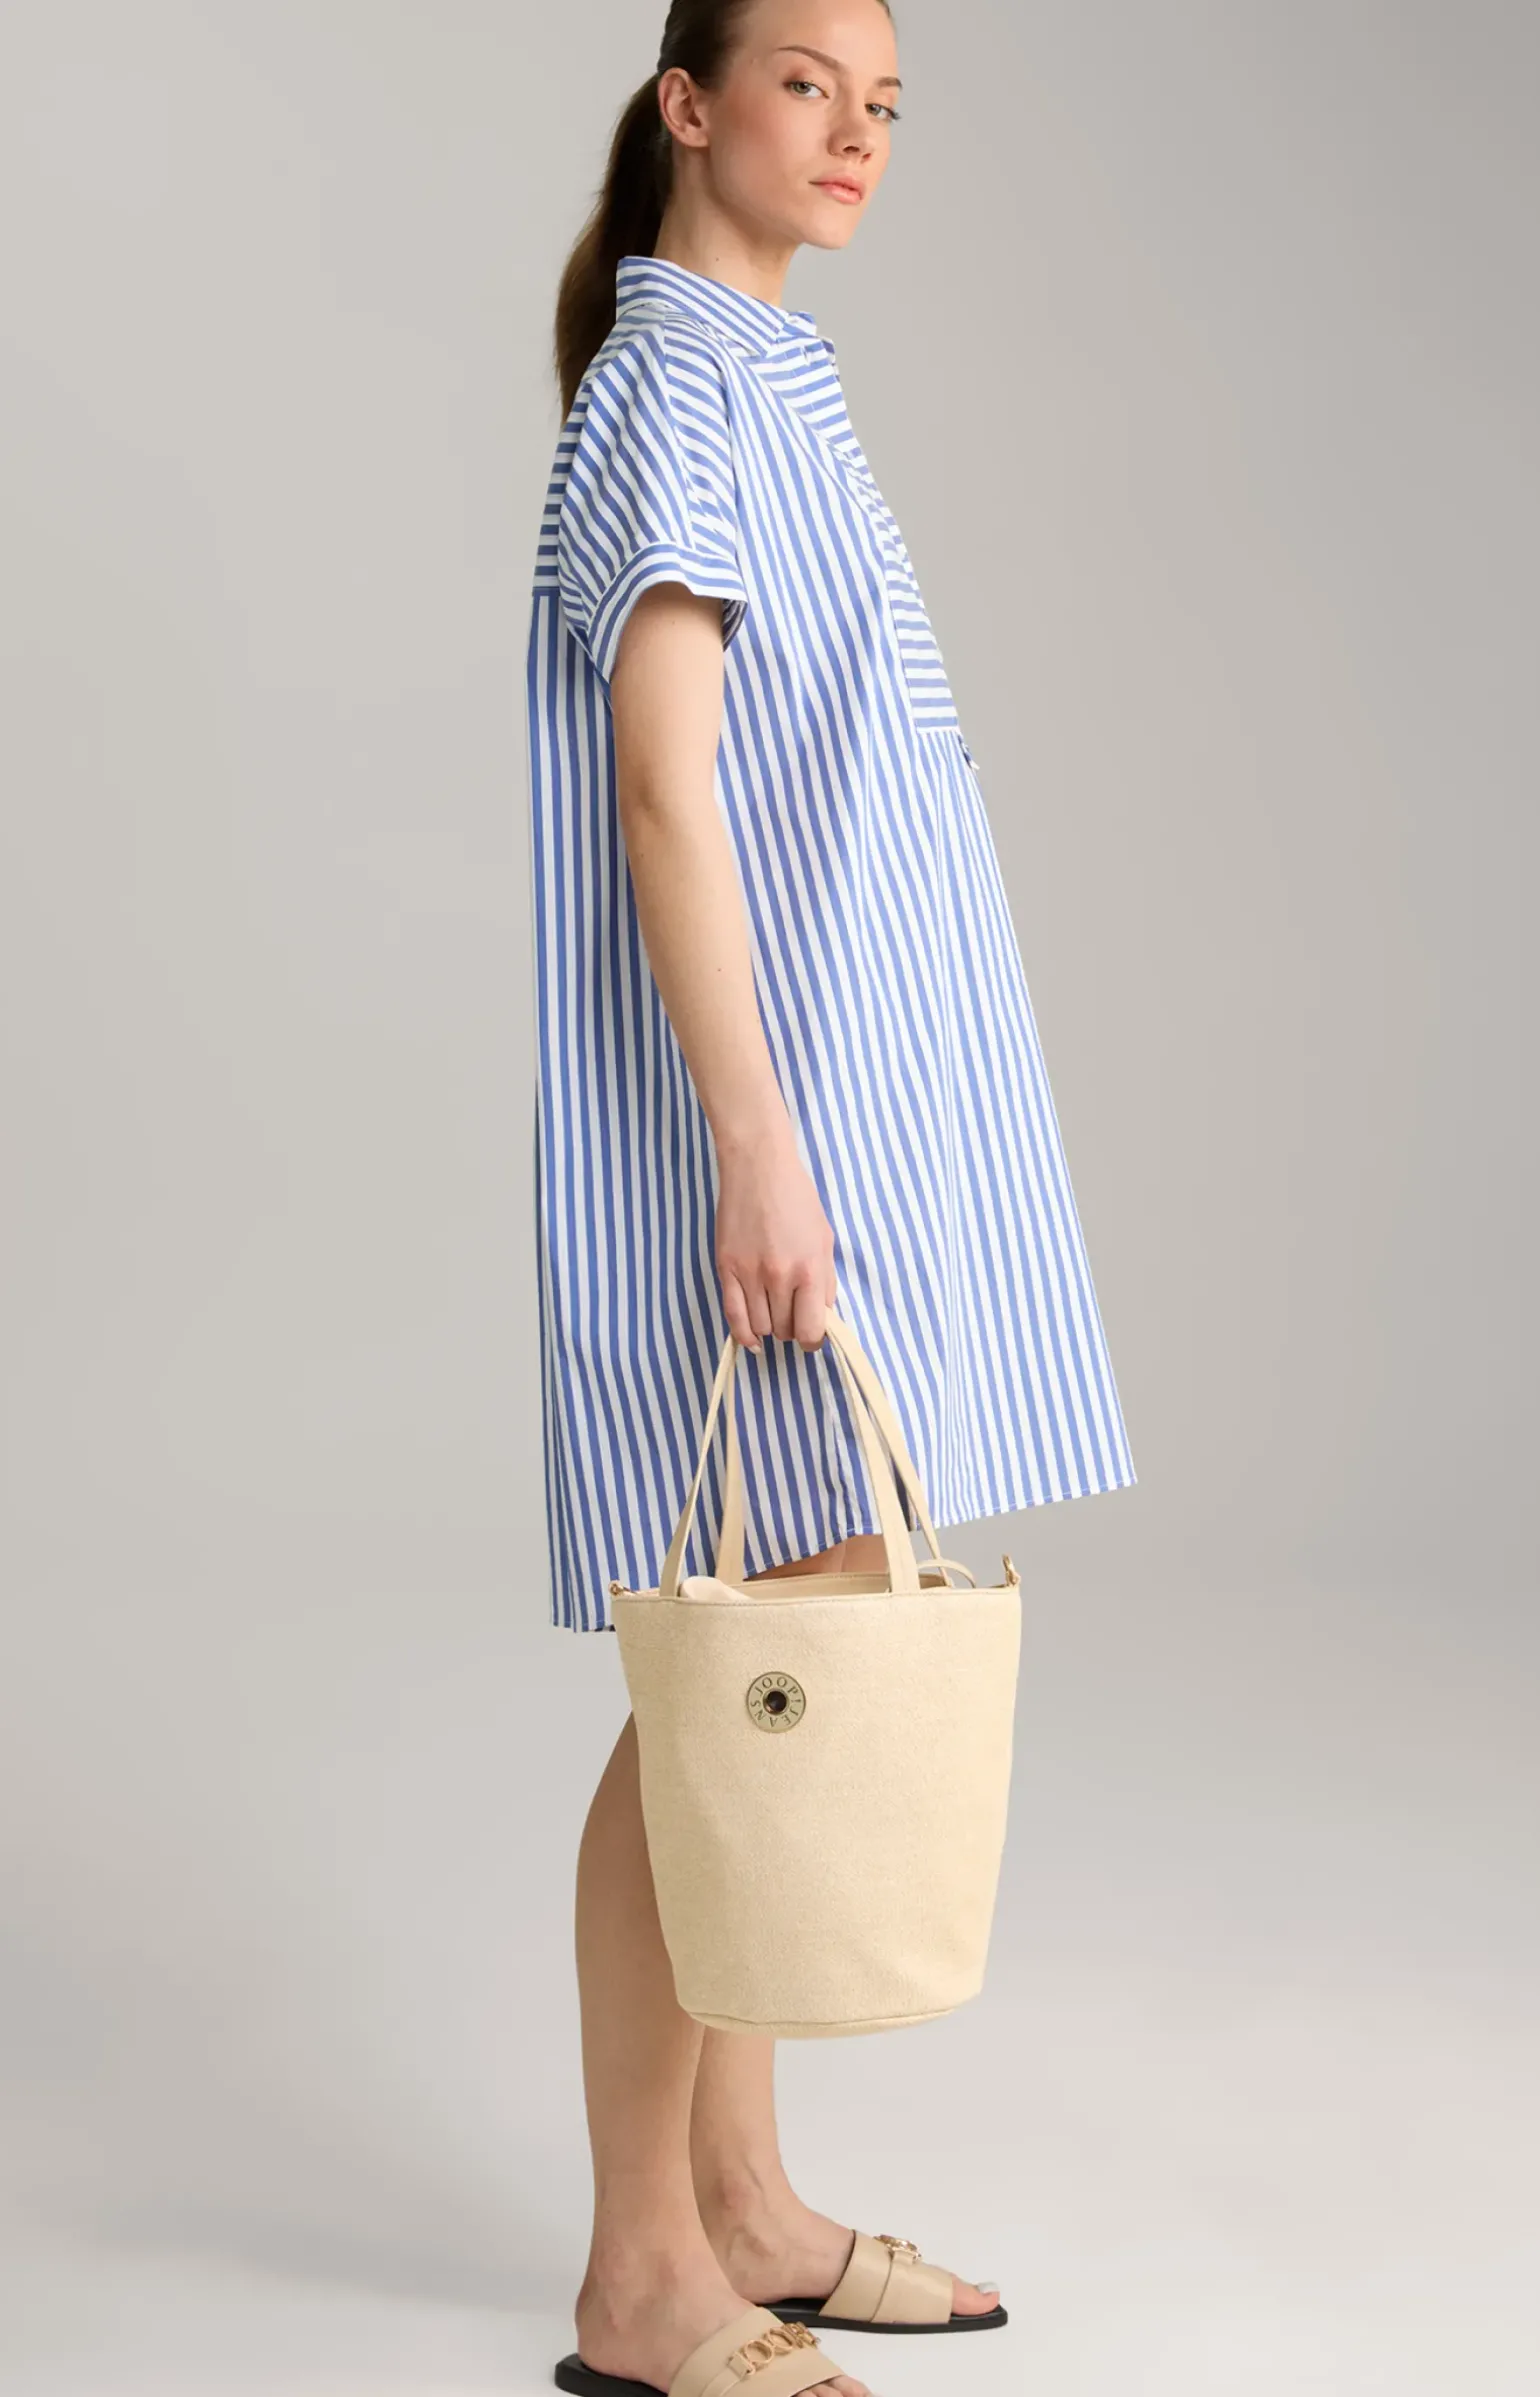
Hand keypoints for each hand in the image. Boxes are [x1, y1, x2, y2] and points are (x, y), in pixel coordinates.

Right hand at [714, 1121, 837, 1351]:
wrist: (758, 1169)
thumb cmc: (797, 1199)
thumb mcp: (824, 1239)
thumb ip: (825, 1281)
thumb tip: (822, 1316)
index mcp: (810, 1270)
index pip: (811, 1330)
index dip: (813, 1340)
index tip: (811, 1337)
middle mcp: (780, 1277)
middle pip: (784, 1330)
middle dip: (791, 1328)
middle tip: (792, 1314)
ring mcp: (750, 1275)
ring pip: (760, 1327)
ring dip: (769, 1327)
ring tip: (773, 1313)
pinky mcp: (726, 1269)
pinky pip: (732, 1316)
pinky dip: (743, 1334)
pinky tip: (751, 1340)